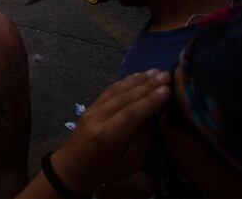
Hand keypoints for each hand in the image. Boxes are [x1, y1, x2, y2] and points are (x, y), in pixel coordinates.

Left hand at [51, 69, 170, 195]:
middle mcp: (98, 118)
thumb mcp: (130, 163)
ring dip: (138, 79)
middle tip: (166, 75)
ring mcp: (92, 109)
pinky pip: (110, 90)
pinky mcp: (91, 105)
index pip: (132, 113)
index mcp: (108, 135)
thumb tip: (153, 115)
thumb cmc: (106, 169)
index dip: (150, 100)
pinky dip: (125, 81)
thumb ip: (142, 139)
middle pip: (125, 98)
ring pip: (117, 90)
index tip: (167, 89)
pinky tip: (138, 75)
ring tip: (156, 71)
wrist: (74, 166)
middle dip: (147, 85)